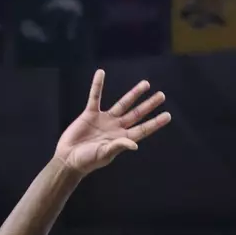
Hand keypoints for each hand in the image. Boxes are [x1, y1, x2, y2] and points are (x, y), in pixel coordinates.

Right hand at [54, 70, 170, 174]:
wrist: (68, 158)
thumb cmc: (87, 161)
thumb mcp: (104, 154)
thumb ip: (118, 146)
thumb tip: (135, 144)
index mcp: (122, 139)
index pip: (143, 129)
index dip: (155, 123)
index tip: (167, 115)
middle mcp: (116, 127)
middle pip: (136, 114)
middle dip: (149, 105)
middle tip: (161, 96)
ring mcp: (104, 120)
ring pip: (122, 104)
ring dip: (134, 94)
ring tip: (145, 84)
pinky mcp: (90, 114)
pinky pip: (94, 97)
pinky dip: (97, 85)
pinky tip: (100, 73)